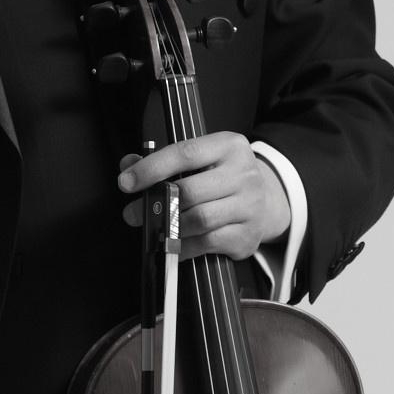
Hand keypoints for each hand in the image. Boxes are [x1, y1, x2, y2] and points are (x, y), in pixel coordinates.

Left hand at [117, 134, 290, 262]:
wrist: (267, 201)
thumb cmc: (222, 177)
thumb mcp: (200, 159)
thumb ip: (161, 160)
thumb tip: (128, 165)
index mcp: (229, 146)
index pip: (185, 153)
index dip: (151, 168)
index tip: (126, 182)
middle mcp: (244, 174)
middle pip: (191, 191)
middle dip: (155, 204)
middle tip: (133, 213)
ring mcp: (250, 206)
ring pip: (200, 220)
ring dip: (170, 227)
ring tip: (155, 228)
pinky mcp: (248, 235)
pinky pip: (208, 243)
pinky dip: (184, 246)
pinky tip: (173, 244)